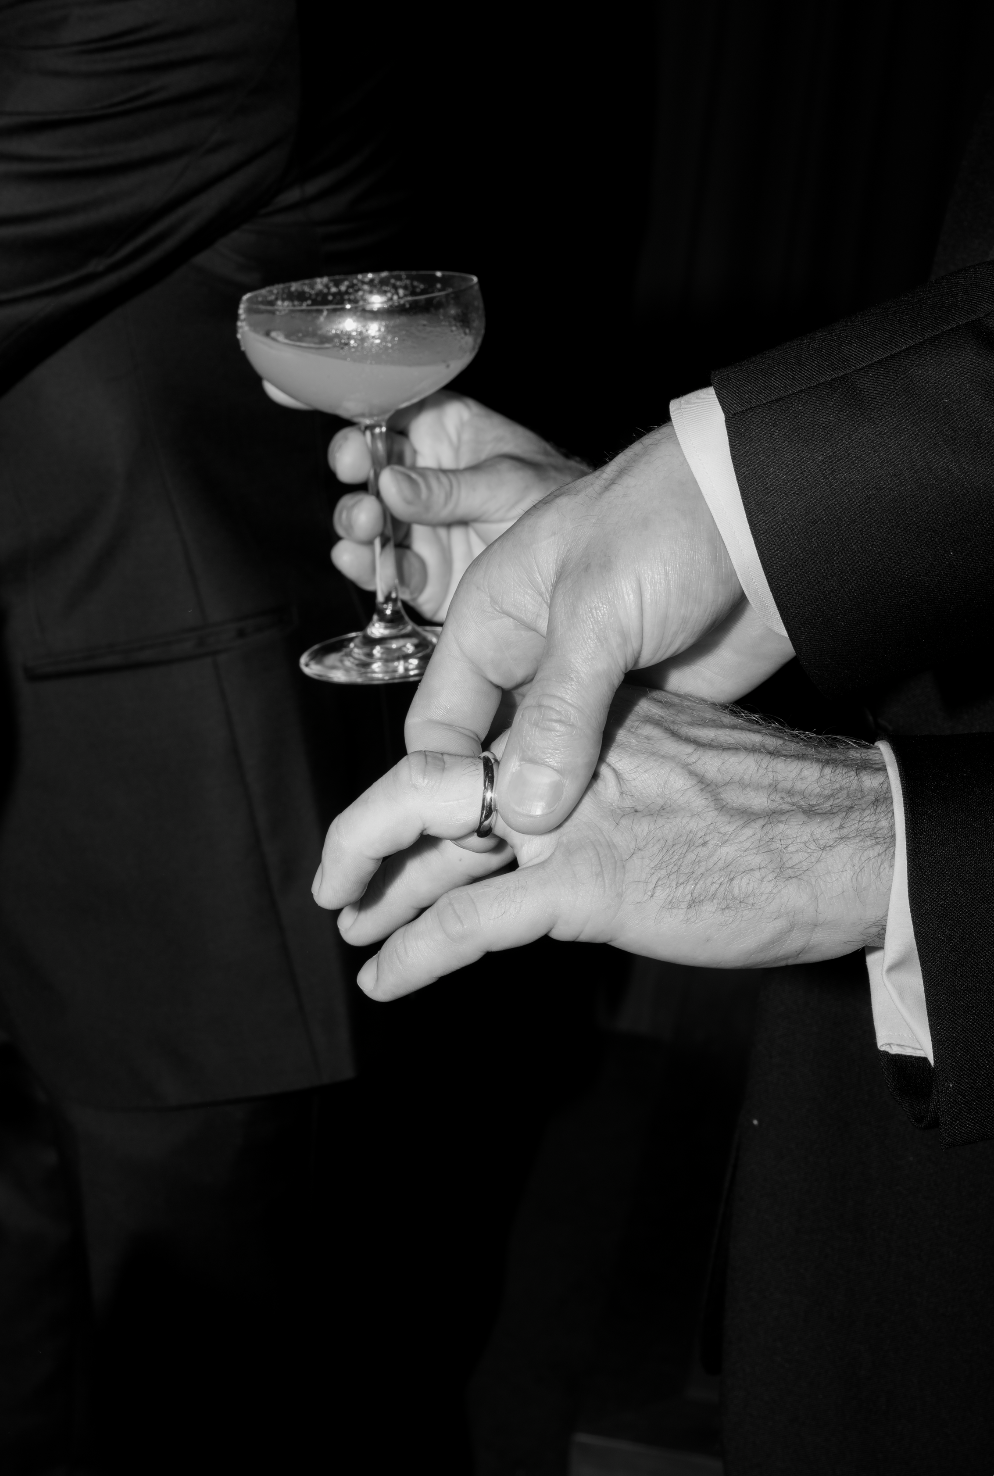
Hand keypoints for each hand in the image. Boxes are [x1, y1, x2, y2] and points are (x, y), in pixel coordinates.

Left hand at [314, 689, 893, 1000]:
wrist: (847, 836)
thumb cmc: (778, 809)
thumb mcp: (676, 763)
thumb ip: (606, 777)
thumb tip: (565, 816)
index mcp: (581, 724)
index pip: (472, 753)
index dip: (418, 794)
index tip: (397, 829)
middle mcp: (562, 760)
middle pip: (428, 786)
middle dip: (366, 834)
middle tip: (335, 881)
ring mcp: (570, 819)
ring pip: (433, 847)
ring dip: (380, 896)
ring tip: (352, 928)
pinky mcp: (586, 883)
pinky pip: (471, 922)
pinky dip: (416, 952)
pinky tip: (388, 977)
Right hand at [329, 392, 588, 618]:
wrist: (584, 562)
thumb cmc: (554, 499)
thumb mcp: (506, 482)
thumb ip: (448, 488)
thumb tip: (391, 485)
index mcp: (444, 432)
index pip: (391, 411)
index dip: (362, 417)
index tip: (348, 433)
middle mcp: (422, 476)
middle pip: (368, 466)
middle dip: (355, 473)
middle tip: (359, 478)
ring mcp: (418, 526)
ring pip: (369, 520)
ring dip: (357, 522)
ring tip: (366, 526)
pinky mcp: (422, 574)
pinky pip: (385, 571)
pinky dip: (369, 569)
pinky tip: (362, 561)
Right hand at [406, 423, 794, 834]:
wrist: (769, 514)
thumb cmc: (668, 522)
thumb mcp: (598, 610)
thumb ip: (558, 713)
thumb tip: (523, 812)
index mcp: (489, 623)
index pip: (437, 724)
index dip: (445, 779)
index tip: (476, 830)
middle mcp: (528, 665)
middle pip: (487, 759)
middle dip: (500, 808)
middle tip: (526, 858)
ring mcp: (584, 695)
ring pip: (549, 776)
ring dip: (560, 814)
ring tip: (570, 861)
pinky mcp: (638, 718)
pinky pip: (606, 776)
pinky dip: (608, 807)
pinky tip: (618, 838)